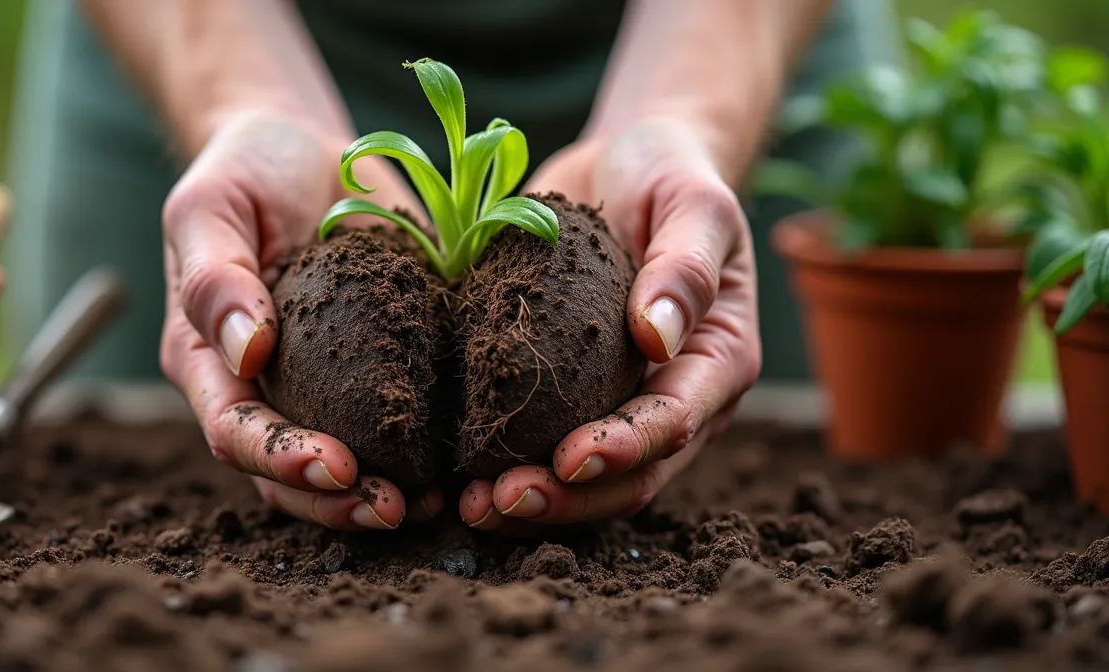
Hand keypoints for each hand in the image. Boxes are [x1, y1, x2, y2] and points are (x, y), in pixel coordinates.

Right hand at [160, 111, 443, 529]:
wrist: (303, 148)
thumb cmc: (245, 172)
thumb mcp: (210, 206)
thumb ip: (214, 275)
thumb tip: (246, 351)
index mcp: (208, 360)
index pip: (234, 431)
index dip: (280, 459)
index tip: (336, 468)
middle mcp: (262, 389)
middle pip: (285, 474)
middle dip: (336, 501)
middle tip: (394, 509)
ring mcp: (320, 387)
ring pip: (339, 468)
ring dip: (378, 495)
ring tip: (430, 507)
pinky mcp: (376, 370)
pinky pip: (393, 424)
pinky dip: (423, 453)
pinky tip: (461, 464)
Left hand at [458, 118, 761, 533]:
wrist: (627, 162)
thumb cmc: (670, 174)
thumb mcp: (693, 202)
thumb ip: (685, 265)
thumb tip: (657, 339)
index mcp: (718, 359)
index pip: (677, 420)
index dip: (625, 448)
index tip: (569, 459)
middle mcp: (675, 396)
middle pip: (633, 473)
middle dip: (570, 498)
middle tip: (501, 500)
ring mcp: (621, 402)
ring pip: (588, 479)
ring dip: (536, 501)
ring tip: (472, 507)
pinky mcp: (570, 394)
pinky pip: (543, 445)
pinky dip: (505, 467)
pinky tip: (457, 478)